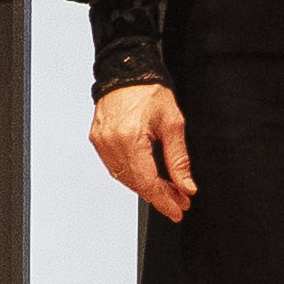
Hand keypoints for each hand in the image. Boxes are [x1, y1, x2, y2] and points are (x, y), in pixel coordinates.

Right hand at [90, 79, 199, 222]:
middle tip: (179, 201)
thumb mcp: (173, 124)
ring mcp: (101, 142)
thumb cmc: (150, 91)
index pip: (147, 182)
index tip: (178, 211)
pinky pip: (115, 167)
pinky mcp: (97, 140)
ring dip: (146, 187)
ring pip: (124, 178)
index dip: (164, 200)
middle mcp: (110, 143)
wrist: (128, 71)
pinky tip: (148, 177)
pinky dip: (132, 175)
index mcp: (129, 138)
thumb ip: (179, 159)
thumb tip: (186, 186)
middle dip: (159, 195)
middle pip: (135, 183)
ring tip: (168, 191)